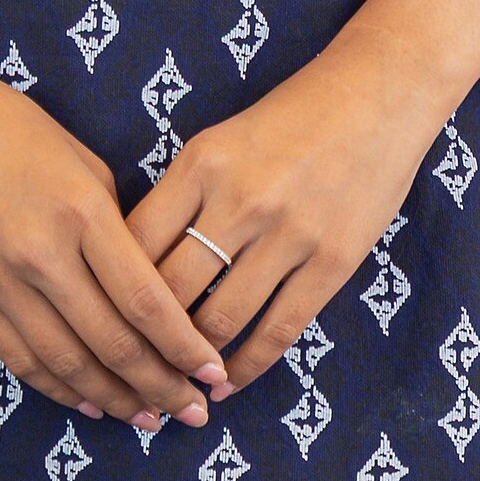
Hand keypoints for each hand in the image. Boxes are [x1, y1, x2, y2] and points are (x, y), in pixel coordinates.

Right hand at [0, 0, 225, 431]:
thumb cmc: (8, 126)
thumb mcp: (79, 158)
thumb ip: (114, 221)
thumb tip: (146, 281)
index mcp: (81, 211)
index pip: (145, 300)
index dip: (184, 347)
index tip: (212, 372)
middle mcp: (43, 255)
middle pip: (113, 344)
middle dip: (162, 386)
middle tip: (194, 413)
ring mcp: (1, 283)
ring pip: (70, 365)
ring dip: (116, 399)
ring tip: (150, 418)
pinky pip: (24, 361)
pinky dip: (62, 390)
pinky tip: (92, 403)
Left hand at [124, 0, 479, 396]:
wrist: (377, 95)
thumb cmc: (290, 118)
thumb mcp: (221, 140)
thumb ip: (182, 195)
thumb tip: (134, 265)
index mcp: (202, 162)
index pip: (136, 243)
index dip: (110, 291)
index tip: (102, 321)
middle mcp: (239, 199)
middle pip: (170, 291)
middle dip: (145, 338)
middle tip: (131, 368)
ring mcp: (288, 233)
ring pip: (220, 321)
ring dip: (194, 362)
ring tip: (176, 384)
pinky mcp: (331, 263)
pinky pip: (278, 330)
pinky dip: (246, 368)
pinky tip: (226, 385)